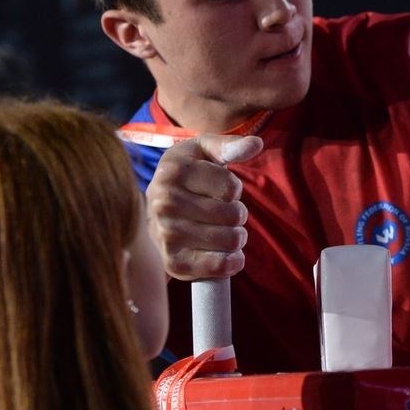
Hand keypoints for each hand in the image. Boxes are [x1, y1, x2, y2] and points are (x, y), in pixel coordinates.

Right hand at [145, 134, 263, 280]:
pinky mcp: (174, 264)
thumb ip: (229, 145)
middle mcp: (164, 203)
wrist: (153, 214)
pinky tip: (224, 253)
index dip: (232, 189)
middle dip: (236, 214)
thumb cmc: (186, 177)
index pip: (231, 187)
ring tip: (220, 230)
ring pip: (232, 240)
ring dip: (235, 236)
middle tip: (220, 213)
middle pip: (234, 215)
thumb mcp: (203, 152)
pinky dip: (232, 261)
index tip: (218, 190)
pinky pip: (221, 266)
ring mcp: (167, 235)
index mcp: (171, 172)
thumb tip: (256, 144)